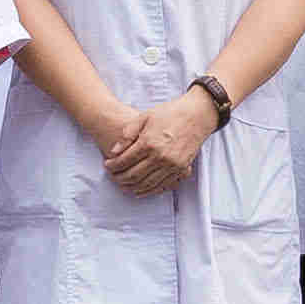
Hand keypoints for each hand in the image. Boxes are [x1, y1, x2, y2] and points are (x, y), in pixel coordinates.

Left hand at [98, 94, 214, 195]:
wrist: (197, 115)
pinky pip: (162, 186)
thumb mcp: (144, 116)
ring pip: (147, 184)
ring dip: (132, 187)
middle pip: (134, 175)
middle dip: (119, 178)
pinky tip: (139, 190)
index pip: (125, 160)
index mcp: (149, 142)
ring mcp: (172, 165)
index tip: (107, 166)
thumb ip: (127, 134)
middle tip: (112, 177)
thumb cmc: (170, 113)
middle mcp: (160, 156)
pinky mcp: (181, 169)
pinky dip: (149, 190)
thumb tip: (113, 151)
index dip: (113, 166)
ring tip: (122, 185)